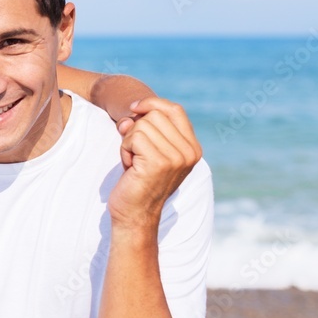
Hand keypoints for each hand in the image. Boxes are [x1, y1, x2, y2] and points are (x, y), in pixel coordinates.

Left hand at [108, 97, 201, 235]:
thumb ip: (147, 129)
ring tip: (134, 163)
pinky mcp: (159, 162)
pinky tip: (130, 167)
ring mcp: (177, 157)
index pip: (175, 109)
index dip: (152, 103)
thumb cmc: (139, 181)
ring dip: (128, 142)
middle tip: (135, 153)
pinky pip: (134, 136)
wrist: (135, 214)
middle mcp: (189, 152)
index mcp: (192, 148)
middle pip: (155, 114)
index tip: (134, 108)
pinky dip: (125, 150)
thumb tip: (131, 114)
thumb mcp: (149, 151)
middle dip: (136, 129)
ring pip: (142, 125)